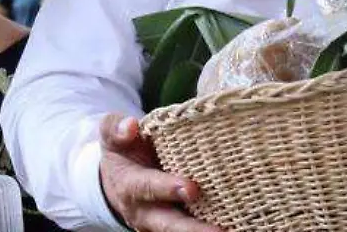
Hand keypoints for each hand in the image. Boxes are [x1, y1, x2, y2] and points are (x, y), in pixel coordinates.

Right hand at [99, 114, 222, 231]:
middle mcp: (145, 212)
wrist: (117, 178)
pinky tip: (235, 229)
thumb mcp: (111, 135)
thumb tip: (131, 125)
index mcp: (129, 186)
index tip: (190, 188)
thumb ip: (116, 129)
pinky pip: (192, 231)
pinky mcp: (176, 227)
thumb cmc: (122, 151)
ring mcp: (160, 224)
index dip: (167, 188)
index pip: (148, 188)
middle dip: (192, 228)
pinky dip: (208, 231)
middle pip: (168, 225)